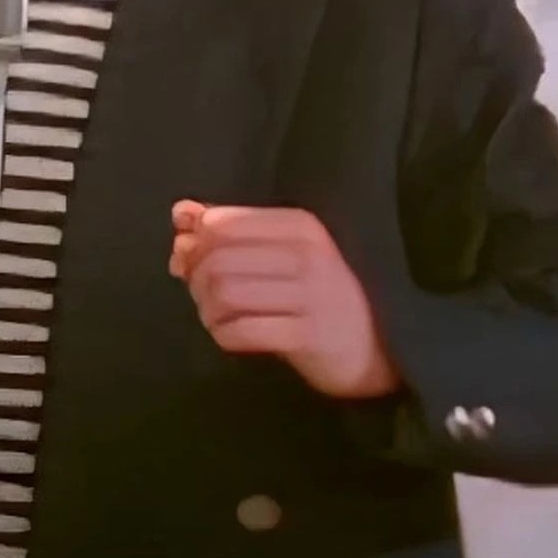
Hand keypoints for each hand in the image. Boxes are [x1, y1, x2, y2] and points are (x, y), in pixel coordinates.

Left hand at [170, 201, 401, 399]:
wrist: (378, 345)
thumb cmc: (321, 291)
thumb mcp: (283, 251)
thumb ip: (231, 229)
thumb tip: (179, 213)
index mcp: (299, 224)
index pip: (223, 223)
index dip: (194, 242)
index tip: (190, 260)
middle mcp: (306, 254)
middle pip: (218, 259)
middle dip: (195, 278)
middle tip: (199, 293)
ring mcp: (310, 296)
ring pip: (225, 293)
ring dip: (206, 307)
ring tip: (214, 314)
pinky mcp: (307, 336)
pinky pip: (241, 331)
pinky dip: (222, 333)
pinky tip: (228, 333)